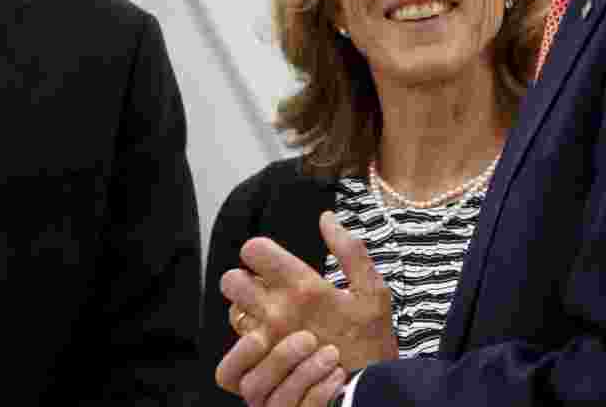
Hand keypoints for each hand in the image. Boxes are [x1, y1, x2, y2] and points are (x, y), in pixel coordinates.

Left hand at [215, 211, 396, 404]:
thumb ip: (350, 249)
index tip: (271, 260)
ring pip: (233, 313)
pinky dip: (244, 343)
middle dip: (245, 278)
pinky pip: (235, 351)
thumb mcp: (373, 291)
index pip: (254, 250)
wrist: (368, 395)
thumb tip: (326, 217)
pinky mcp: (264, 371)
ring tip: (268, 314)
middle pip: (231, 280)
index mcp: (304, 288)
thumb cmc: (373, 342)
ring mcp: (269, 343)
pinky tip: (264, 341)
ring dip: (246, 309)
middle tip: (265, 286)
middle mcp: (280, 312)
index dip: (260, 251)